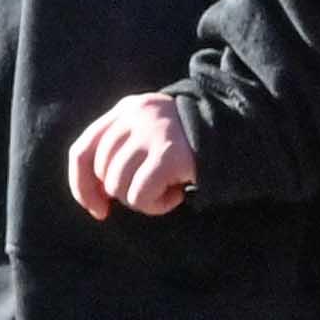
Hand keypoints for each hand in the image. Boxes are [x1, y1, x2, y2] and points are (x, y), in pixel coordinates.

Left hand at [64, 90, 198, 220]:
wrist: (238, 131)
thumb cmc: (187, 145)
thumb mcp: (149, 136)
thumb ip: (121, 153)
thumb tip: (94, 198)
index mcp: (124, 110)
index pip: (82, 151)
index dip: (81, 185)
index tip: (96, 208)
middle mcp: (134, 116)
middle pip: (101, 172)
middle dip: (122, 194)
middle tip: (152, 191)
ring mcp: (151, 133)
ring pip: (118, 186)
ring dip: (142, 201)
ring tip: (166, 191)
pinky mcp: (168, 153)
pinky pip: (140, 195)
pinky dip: (155, 205)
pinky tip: (176, 196)